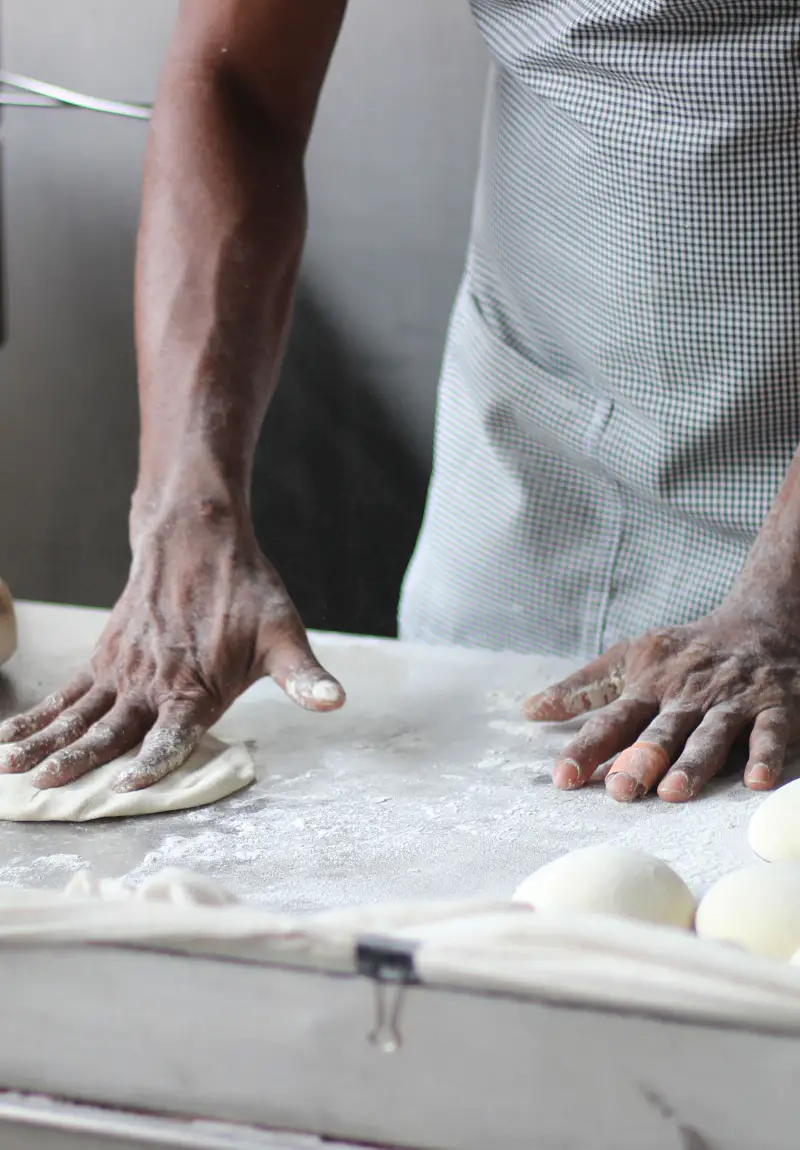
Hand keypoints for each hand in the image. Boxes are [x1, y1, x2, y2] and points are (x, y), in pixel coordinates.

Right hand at [0, 504, 343, 790]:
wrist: (198, 538)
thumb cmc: (246, 592)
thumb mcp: (284, 634)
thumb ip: (303, 677)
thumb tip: (335, 701)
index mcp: (197, 687)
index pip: (172, 733)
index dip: (152, 760)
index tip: (124, 785)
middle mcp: (153, 683)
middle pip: (110, 730)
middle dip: (77, 761)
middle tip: (44, 787)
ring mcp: (122, 671)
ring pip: (77, 714)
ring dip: (43, 742)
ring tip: (9, 769)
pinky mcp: (104, 658)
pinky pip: (65, 693)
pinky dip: (35, 716)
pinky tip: (8, 739)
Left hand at [523, 606, 799, 801]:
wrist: (763, 622)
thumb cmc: (686, 650)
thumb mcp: (630, 658)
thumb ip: (583, 688)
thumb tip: (529, 710)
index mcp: (650, 685)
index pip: (613, 719)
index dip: (588, 746)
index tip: (563, 776)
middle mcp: (688, 695)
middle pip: (661, 731)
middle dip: (640, 759)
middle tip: (619, 789)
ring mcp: (732, 701)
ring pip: (711, 734)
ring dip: (693, 762)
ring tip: (674, 791)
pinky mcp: (775, 708)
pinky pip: (771, 733)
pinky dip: (765, 755)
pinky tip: (757, 781)